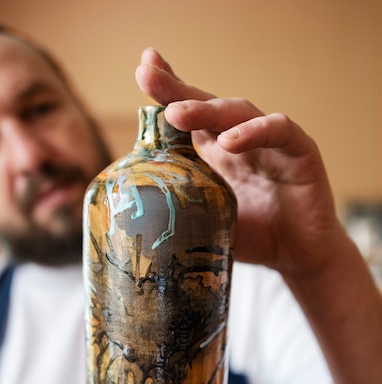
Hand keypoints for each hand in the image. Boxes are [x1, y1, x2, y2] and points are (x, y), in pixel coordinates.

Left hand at [136, 48, 339, 277]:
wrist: (298, 259)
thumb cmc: (254, 239)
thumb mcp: (209, 224)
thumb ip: (183, 215)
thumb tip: (136, 226)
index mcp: (218, 153)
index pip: (191, 116)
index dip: (169, 91)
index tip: (143, 70)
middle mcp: (243, 141)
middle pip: (209, 105)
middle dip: (177, 90)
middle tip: (147, 75)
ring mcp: (272, 143)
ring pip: (239, 113)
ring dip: (208, 110)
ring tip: (177, 113)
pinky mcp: (301, 153)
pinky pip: (279, 132)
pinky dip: (253, 132)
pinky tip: (229, 141)